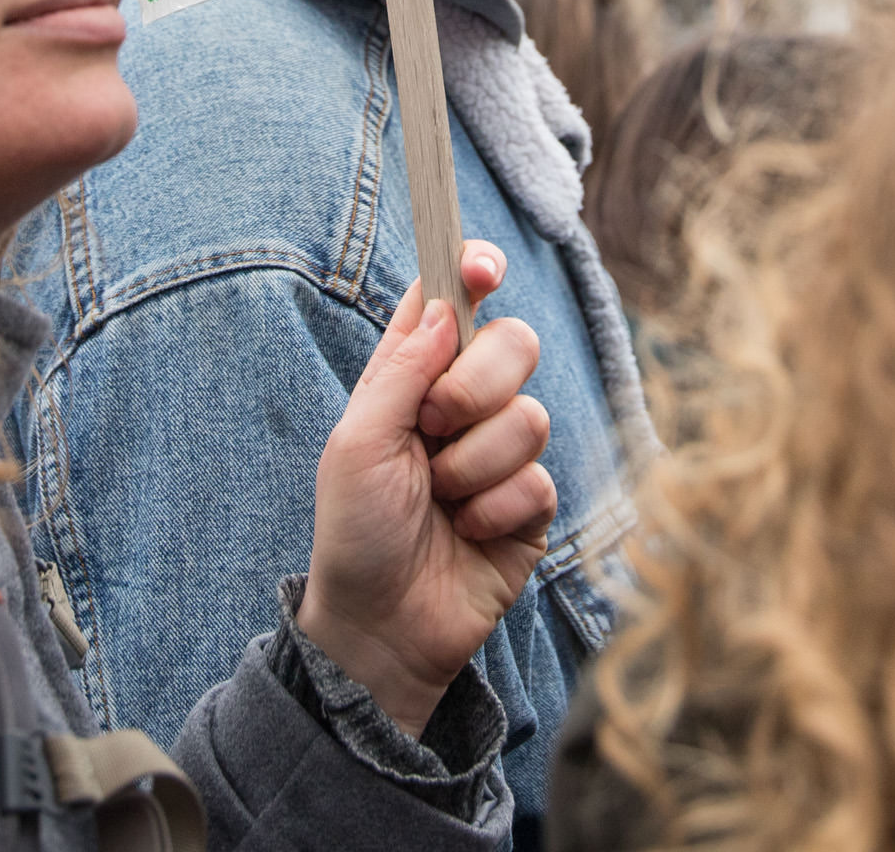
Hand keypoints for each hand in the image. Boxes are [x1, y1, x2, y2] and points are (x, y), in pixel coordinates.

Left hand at [297, 250, 555, 737]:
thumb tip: (443, 306)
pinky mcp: (531, 506)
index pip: (451, 302)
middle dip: (474, 387)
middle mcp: (464, 403)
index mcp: (413, 374)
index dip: (472, 272)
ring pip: (529, 416)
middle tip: (432, 428)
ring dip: (473, 467)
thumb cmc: (355, 530)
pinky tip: (466, 534)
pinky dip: (492, 512)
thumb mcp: (357, 442)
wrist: (381, 626)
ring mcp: (502, 453)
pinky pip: (539, 481)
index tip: (482, 268)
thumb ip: (400, 369)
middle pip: (514, 343)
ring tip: (440, 501)